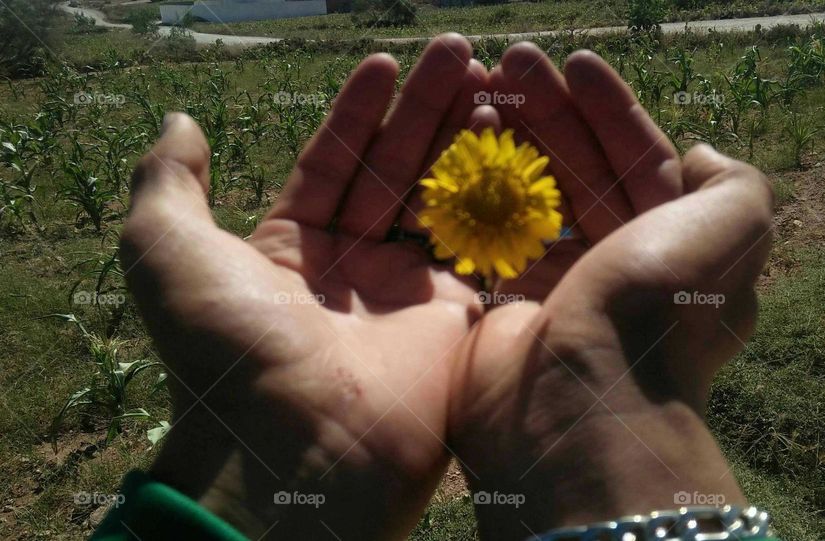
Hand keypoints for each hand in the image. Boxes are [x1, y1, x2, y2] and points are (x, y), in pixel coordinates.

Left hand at [121, 35, 487, 539]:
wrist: (297, 444)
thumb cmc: (227, 348)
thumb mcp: (168, 251)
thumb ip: (170, 181)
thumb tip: (181, 123)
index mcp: (291, 249)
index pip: (333, 160)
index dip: (359, 110)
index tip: (385, 62)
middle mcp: (352, 268)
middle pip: (395, 169)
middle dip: (424, 109)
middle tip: (457, 54)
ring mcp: (408, 292)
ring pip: (443, 198)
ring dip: (464, 139)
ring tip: (488, 80)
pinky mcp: (456, 316)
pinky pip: (482, 245)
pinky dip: (499, 195)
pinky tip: (510, 142)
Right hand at [447, 44, 773, 539]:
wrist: (579, 401)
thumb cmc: (657, 306)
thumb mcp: (733, 227)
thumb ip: (734, 182)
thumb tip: (700, 156)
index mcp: (672, 247)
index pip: (641, 160)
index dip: (611, 108)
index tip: (576, 63)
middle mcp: (617, 267)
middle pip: (579, 170)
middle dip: (550, 113)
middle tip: (512, 63)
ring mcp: (557, 288)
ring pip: (530, 197)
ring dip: (508, 143)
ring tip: (479, 88)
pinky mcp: (504, 306)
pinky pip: (488, 236)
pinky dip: (475, 193)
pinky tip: (457, 148)